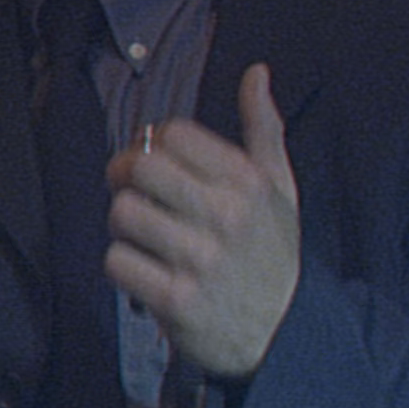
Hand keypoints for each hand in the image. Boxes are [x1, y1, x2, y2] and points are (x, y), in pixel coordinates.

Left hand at [104, 63, 300, 378]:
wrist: (289, 335)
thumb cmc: (274, 254)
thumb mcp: (281, 188)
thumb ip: (264, 128)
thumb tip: (256, 72)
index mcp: (248, 181)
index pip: (173, 134)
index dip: (152, 144)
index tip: (158, 163)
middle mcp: (226, 216)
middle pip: (140, 168)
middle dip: (124, 175)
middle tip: (131, 190)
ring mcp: (201, 260)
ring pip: (123, 213)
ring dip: (123, 224)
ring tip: (143, 236)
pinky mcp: (178, 301)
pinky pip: (119, 262)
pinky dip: (123, 266)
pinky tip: (144, 271)